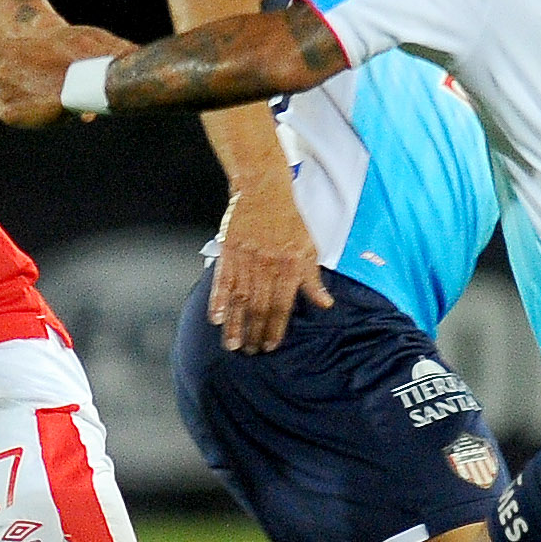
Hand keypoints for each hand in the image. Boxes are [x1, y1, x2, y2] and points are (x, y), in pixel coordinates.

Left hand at [0, 20, 133, 128]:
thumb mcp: (90, 39)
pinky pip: (6, 115)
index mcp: (12, 47)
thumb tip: (128, 50)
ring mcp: (6, 93)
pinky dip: (13, 114)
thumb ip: (95, 44)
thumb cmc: (89, 55)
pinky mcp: (12, 113)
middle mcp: (3, 70)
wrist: (84, 83)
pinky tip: (22, 113)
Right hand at [211, 179, 331, 352]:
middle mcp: (268, 265)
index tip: (270, 346)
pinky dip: (217, 300)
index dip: (276, 328)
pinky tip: (215, 318)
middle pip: (260, 307)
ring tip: (232, 345)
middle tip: (250, 351)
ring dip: (235, 324)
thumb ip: (314, 279)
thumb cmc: (289, 221)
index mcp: (290, 266)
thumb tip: (325, 304)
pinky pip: (222, 280)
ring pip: (240, 298)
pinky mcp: (229, 251)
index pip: (282, 306)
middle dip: (254, 332)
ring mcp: (246, 258)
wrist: (263, 190)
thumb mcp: (309, 248)